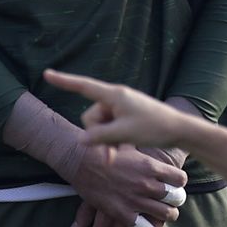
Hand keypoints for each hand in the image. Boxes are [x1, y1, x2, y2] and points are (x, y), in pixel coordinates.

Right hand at [46, 69, 199, 149]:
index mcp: (114, 95)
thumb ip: (99, 137)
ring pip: (100, 125)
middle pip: (91, 116)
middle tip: (112, 149)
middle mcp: (115, 97)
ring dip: (106, 140)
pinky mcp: (126, 115)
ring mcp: (121, 107)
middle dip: (97, 133)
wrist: (179, 130)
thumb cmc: (154, 128)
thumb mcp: (124, 134)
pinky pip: (110, 127)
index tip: (47, 74)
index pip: (83, 86)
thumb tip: (80, 140)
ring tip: (119, 153)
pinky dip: (113, 139)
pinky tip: (122, 150)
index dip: (64, 81)